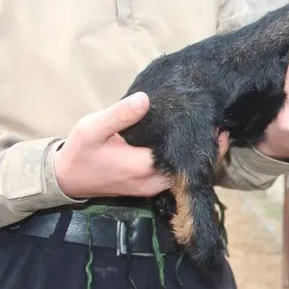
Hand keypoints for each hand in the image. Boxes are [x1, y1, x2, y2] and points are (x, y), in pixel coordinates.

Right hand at [54, 92, 228, 199]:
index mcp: (144, 166)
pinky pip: (177, 176)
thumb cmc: (82, 151)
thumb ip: (120, 114)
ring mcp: (153, 188)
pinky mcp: (151, 188)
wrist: (68, 178)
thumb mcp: (94, 128)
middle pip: (191, 168)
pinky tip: (192, 143)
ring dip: (198, 155)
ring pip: (186, 173)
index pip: (183, 154)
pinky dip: (186, 162)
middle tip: (220, 123)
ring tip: (211, 130)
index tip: (214, 120)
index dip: (201, 139)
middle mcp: (153, 181)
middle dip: (208, 148)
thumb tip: (145, 99)